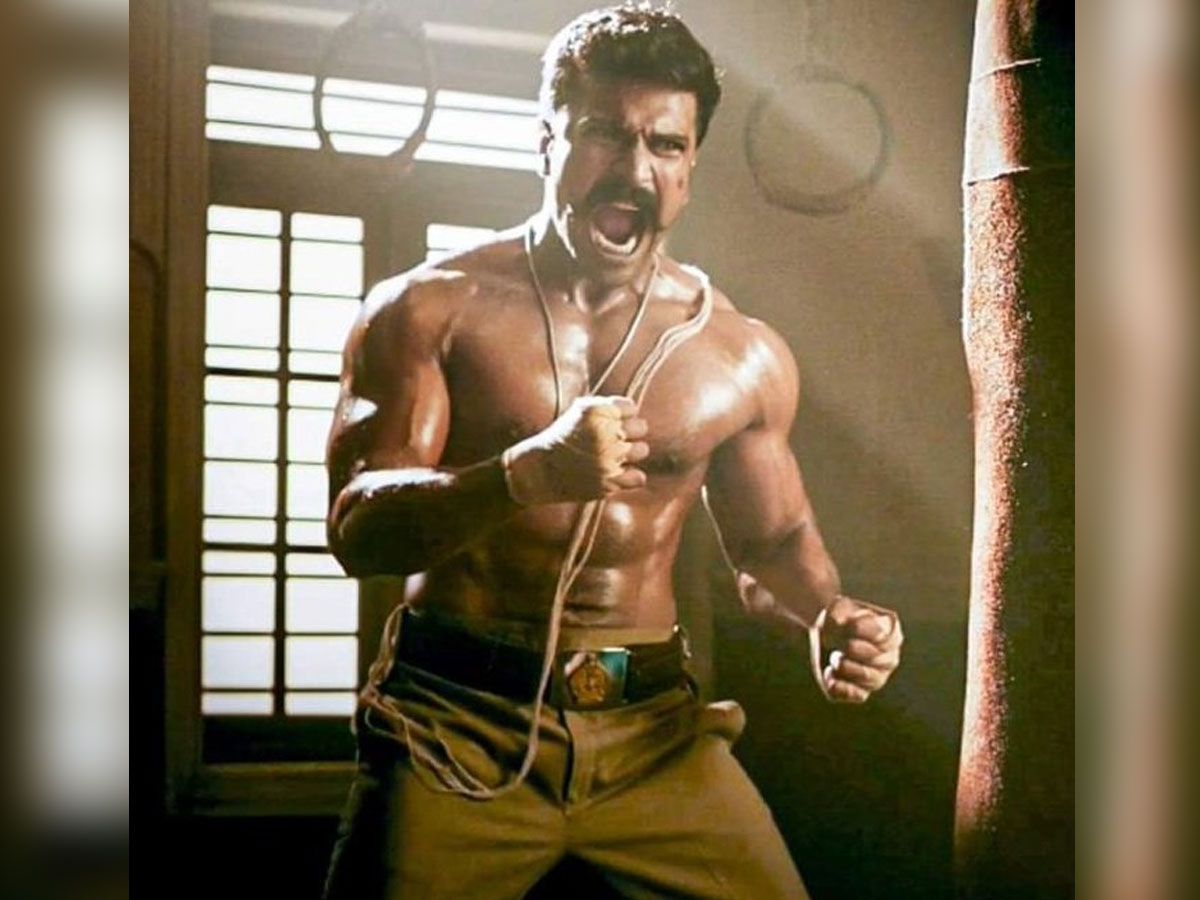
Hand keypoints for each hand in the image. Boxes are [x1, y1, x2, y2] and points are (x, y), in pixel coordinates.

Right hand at [501, 396, 649, 504]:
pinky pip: (639, 477)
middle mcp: (604, 433)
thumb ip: (607, 407)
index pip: (631, 408)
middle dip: (629, 433)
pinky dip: (632, 477)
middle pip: (641, 427)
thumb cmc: (562, 438)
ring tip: (613, 456)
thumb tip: (634, 410)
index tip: (610, 423)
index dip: (622, 416)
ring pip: (642, 450)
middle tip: (613, 441)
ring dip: (631, 453)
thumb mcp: (579, 411)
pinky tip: (619, 474)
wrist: (540, 470)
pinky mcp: (609, 481)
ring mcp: (608, 458)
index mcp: (596, 411)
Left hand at [818, 595, 902, 703]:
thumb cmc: (838, 617)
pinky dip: (841, 686)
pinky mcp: (860, 691)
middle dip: (855, 650)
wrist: (826, 631)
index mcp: (891, 632)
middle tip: (843, 644)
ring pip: (872, 679)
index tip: (850, 625)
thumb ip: (839, 612)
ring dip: (847, 668)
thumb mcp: (837, 607)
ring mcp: (877, 676)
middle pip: (881, 660)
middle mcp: (890, 657)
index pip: (885, 636)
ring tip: (835, 657)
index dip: (865, 631)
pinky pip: (858, 695)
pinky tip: (829, 673)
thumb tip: (838, 624)